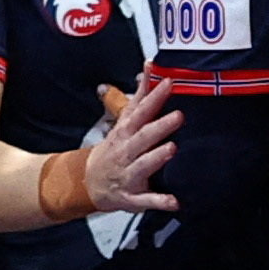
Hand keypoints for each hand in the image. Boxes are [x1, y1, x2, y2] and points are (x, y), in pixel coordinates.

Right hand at [77, 75, 183, 217]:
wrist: (88, 182)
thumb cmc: (114, 148)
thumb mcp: (123, 121)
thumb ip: (139, 97)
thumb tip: (150, 67)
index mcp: (125, 132)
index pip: (140, 111)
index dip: (154, 97)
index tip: (169, 83)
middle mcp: (126, 151)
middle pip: (143, 136)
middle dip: (160, 126)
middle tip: (179, 115)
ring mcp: (128, 174)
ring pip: (143, 165)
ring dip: (157, 157)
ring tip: (172, 148)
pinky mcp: (132, 197)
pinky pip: (147, 200)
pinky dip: (160, 201)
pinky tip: (175, 202)